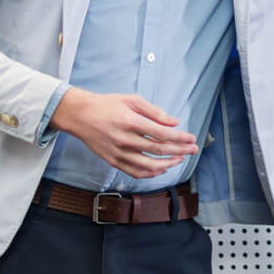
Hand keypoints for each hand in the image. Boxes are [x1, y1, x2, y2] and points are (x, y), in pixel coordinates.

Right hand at [51, 88, 195, 179]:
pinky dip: (151, 173)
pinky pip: (136, 172)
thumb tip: (174, 123)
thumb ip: (154, 112)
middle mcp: (125, 140)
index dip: (180, 138)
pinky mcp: (113, 161)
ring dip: (168, 164)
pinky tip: (161, 168)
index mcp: (130, 122)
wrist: (80, 115)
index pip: (162, 134)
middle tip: (193, 149)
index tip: (192, 139)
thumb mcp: (131, 100)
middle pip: (159, 150)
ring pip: (149, 166)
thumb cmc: (106, 104)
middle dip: (180, 151)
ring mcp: (118, 153)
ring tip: (180, 159)